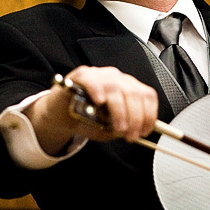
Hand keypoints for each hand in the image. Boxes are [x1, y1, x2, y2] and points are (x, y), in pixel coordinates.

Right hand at [26, 65, 158, 153]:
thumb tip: (133, 131)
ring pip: (115, 87)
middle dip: (135, 117)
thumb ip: (121, 128)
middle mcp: (117, 79)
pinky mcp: (81, 75)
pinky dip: (97, 90)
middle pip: (134, 93)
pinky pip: (92, 79)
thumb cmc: (86, 119)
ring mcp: (100, 75)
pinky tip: (99, 102)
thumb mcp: (108, 128)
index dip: (149, 114)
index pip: (147, 95)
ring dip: (120, 110)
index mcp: (128, 88)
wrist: (61, 114)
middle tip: (130, 134)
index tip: (145, 131)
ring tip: (118, 127)